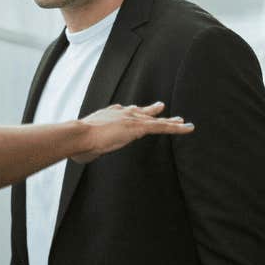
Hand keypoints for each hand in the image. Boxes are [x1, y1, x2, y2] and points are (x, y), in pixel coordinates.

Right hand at [71, 102, 193, 162]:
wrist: (79, 136)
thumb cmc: (77, 143)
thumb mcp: (85, 145)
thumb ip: (88, 148)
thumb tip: (83, 156)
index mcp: (109, 115)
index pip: (125, 113)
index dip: (133, 112)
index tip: (138, 110)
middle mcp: (122, 113)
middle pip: (142, 113)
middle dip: (153, 112)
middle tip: (161, 107)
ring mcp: (131, 119)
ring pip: (156, 120)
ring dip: (171, 122)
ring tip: (183, 123)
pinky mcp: (139, 127)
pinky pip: (162, 126)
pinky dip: (176, 127)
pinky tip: (187, 128)